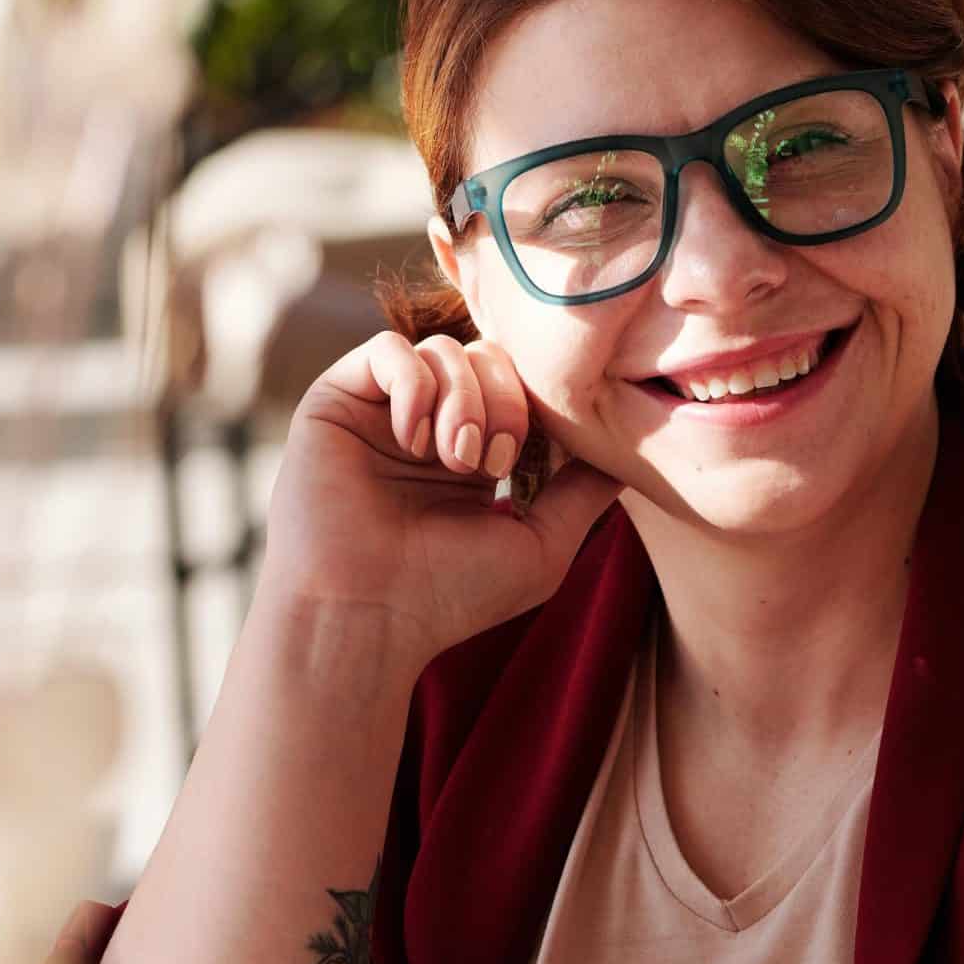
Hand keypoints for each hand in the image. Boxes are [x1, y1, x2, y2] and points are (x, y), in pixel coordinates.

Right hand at [260, 328, 623, 666]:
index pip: (520, 389)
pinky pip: (388, 349)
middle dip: (506, 404)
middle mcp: (428, 426)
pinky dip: (414, 385)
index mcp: (473, 454)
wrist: (365, 615)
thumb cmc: (450, 595)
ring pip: (446, 349)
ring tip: (454, 460)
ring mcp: (383, 411)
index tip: (530, 460)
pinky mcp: (336, 399)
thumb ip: (583, 492)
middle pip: (490, 358)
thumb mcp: (541, 545)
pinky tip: (413, 439)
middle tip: (491, 463)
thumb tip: (627, 452)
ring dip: (464, 400)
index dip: (538, 407)